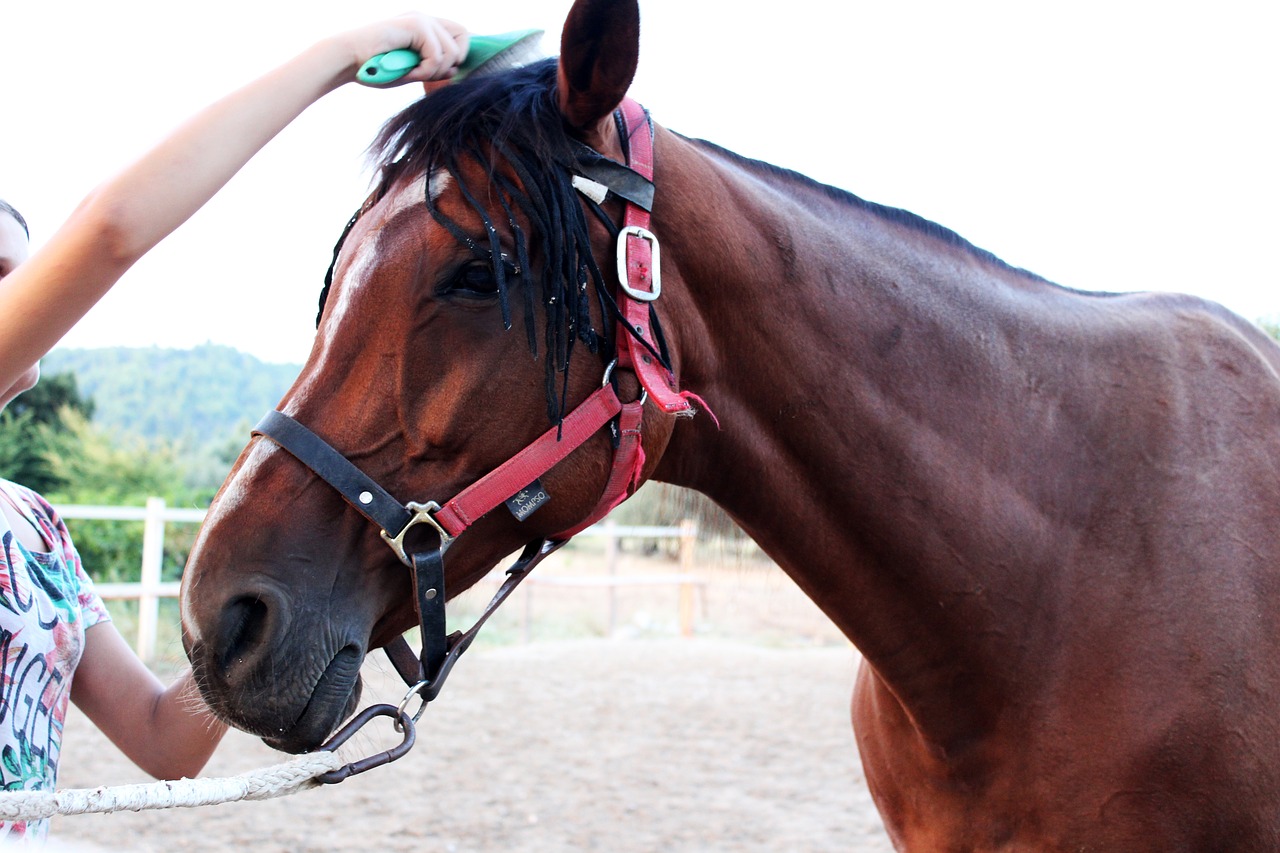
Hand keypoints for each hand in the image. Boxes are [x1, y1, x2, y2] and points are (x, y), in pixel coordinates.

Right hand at [336, 14, 468, 84]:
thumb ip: (433, 68)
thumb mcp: (411, 70)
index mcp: (425, 28)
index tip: (439, 73)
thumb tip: (455, 69)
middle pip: (464, 36)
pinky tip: (407, 73)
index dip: (457, 56)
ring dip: (434, 72)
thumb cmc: (375, 68)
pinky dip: (424, 72)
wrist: (347, 60)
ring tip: (412, 74)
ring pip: (453, 51)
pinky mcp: (415, 24)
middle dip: (452, 63)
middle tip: (427, 74)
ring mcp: (421, 19)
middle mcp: (425, 19)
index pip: (460, 35)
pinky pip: (437, 56)